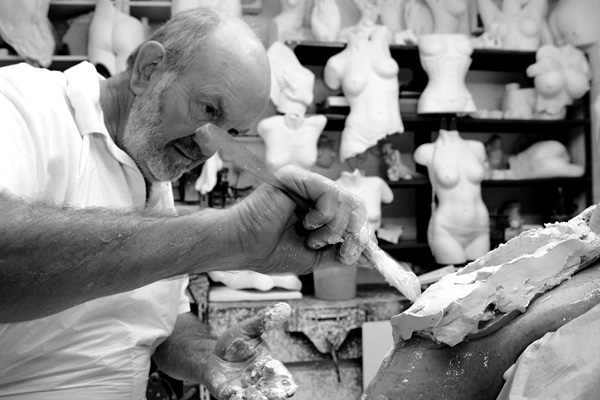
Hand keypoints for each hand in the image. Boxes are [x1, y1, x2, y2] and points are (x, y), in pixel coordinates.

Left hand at [203, 303, 297, 399]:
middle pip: (270, 391)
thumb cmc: (236, 343)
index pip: (280, 374)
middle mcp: (258, 380)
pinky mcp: (227, 394)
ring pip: (253, 397)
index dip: (285, 380)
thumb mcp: (248, 328)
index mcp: (267, 364)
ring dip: (256, 398)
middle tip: (275, 395)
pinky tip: (235, 395)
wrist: (213, 354)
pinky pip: (232, 398)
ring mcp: (243, 389)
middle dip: (273, 394)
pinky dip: (235, 398)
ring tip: (254, 397)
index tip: (289, 385)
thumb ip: (265, 321)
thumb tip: (285, 307)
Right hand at [228, 165, 372, 274]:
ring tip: (313, 239)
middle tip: (342, 250)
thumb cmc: (271, 252)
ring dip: (335, 227)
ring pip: (346, 199)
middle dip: (355, 232)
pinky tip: (307, 223)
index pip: (356, 214)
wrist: (244, 248)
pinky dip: (325, 214)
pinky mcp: (296, 177)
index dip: (364, 234)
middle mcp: (316, 193)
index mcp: (321, 209)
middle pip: (357, 204)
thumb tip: (370, 257)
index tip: (365, 254)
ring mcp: (306, 184)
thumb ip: (342, 254)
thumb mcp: (316, 258)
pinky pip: (329, 191)